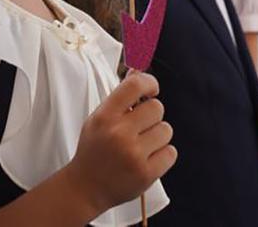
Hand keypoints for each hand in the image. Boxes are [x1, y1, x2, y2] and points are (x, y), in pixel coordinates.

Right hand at [64, 72, 175, 213]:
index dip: (150, 83)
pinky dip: (163, 154)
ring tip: (142, 144)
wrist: (86, 188)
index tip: (151, 89)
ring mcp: (134, 155)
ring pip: (166, 129)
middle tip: (140, 126)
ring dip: (158, 135)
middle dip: (151, 115)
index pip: (135, 85)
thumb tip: (139, 69)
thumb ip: (121, 95)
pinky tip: (147, 158)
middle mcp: (119, 134)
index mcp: (105, 117)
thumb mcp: (100, 118)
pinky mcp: (146, 173)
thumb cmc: (95, 149)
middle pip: (157, 107)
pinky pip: (171, 152)